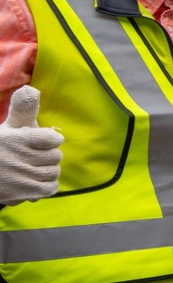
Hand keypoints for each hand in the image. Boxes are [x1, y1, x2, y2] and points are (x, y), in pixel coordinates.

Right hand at [0, 85, 62, 204]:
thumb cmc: (0, 148)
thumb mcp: (8, 128)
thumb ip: (22, 109)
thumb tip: (31, 89)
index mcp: (15, 138)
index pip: (52, 138)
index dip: (51, 140)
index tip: (45, 142)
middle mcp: (18, 157)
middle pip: (56, 156)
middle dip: (49, 156)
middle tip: (36, 157)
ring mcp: (21, 177)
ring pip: (54, 172)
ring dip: (48, 171)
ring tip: (34, 169)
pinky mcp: (23, 193)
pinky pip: (51, 188)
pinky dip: (47, 185)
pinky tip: (36, 181)